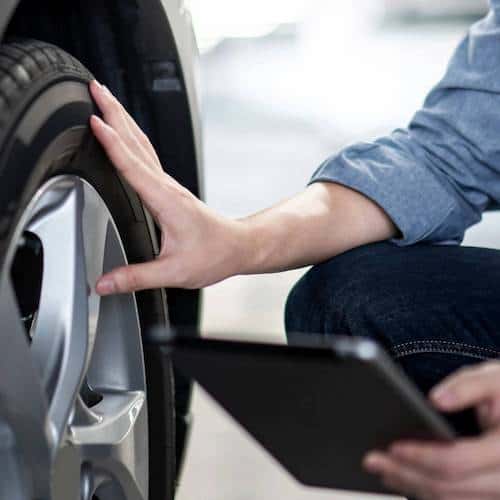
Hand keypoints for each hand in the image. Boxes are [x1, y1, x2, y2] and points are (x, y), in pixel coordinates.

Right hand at [89, 80, 248, 293]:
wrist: (238, 246)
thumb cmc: (213, 255)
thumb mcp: (173, 272)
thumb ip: (136, 277)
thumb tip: (103, 283)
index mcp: (166, 202)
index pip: (134, 166)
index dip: (113, 143)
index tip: (95, 121)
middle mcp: (167, 187)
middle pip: (137, 142)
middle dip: (115, 112)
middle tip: (95, 87)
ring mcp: (169, 185)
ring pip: (142, 144)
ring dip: (123, 119)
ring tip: (105, 99)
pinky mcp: (169, 189)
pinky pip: (146, 156)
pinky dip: (131, 138)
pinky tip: (124, 134)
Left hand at [363, 361, 499, 498]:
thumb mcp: (494, 378)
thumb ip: (467, 387)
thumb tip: (435, 400)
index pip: (456, 462)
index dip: (421, 456)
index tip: (392, 447)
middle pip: (448, 487)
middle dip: (405, 474)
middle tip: (371, 460)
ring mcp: (499, 490)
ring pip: (451, 499)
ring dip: (413, 486)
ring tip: (382, 470)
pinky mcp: (491, 492)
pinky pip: (459, 499)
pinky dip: (430, 491)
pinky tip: (406, 478)